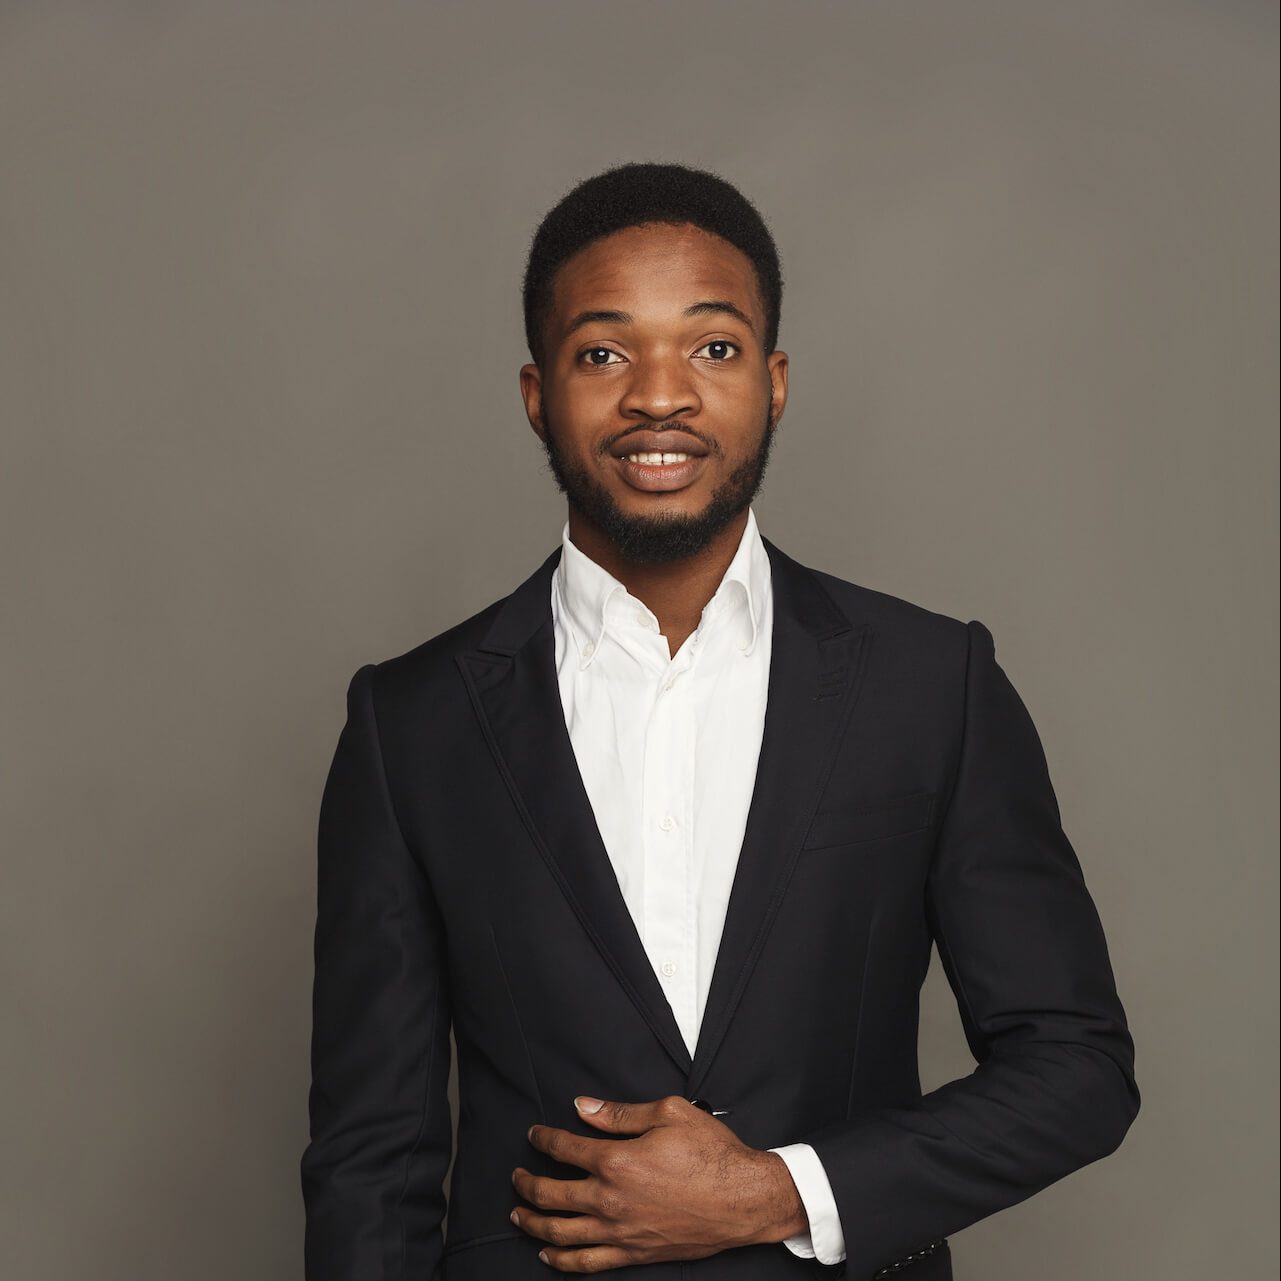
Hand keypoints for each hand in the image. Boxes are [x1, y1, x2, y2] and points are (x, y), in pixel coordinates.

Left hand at [510, 1094, 807, 1271]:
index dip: (544, 1139)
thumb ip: (621, 1113)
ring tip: (518, 1213)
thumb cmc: (712, 1152)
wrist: (744, 1199)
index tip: (534, 1135)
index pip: (565, 1148)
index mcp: (618, 1160)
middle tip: (517, 1175)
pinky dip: (562, 1260)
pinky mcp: (634, 1254)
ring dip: (534, 1222)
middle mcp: (611, 1200)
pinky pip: (588, 1263)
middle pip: (552, 1194)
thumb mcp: (670, 1113)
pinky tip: (548, 1254)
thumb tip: (584, 1107)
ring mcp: (621, 1232)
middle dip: (528, 1183)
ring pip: (562, 1232)